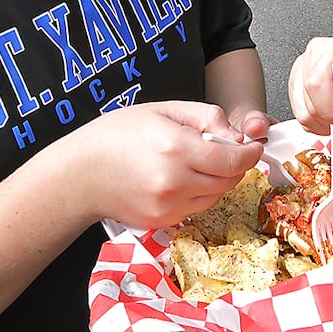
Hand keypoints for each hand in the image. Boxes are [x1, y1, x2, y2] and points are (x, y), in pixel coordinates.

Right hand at [67, 101, 266, 230]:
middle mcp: (175, 182)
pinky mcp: (162, 222)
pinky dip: (199, 194)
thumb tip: (235, 135)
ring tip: (197, 162)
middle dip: (235, 165)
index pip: (233, 160)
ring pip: (215, 196)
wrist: (79, 174)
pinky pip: (196, 209)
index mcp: (177, 149)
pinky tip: (180, 178)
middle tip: (225, 150)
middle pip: (229, 181)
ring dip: (218, 181)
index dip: (250, 154)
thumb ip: (205, 117)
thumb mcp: (162, 109)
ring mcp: (169, 206)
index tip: (254, 146)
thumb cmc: (114, 136)